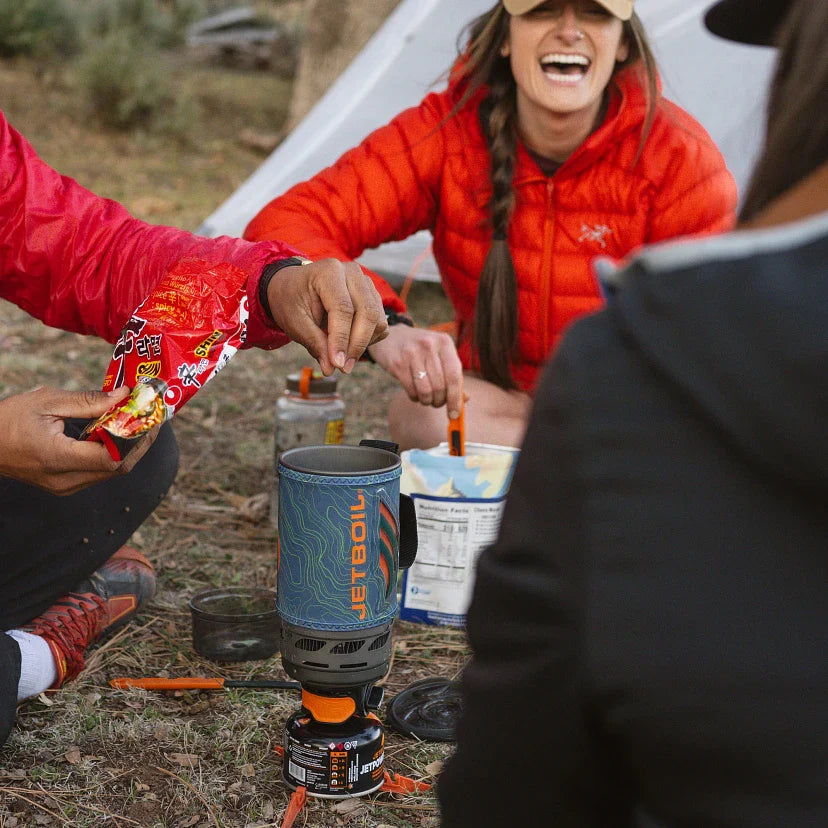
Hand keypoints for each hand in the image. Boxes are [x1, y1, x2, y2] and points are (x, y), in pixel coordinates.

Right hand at [0, 386, 159, 494]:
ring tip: (138, 422)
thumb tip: (124, 396)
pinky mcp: (65, 486)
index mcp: (58, 458)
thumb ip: (89, 401)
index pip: (113, 458)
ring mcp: (65, 487)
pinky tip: (117, 434)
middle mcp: (65, 480)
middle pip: (117, 467)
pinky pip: (98, 472)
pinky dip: (112, 454)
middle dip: (140, 443)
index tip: (151, 418)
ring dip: (128, 448)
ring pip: (110, 472)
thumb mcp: (47, 401)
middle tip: (152, 418)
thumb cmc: (7, 420)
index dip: (138, 439)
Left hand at [266, 259, 387, 375]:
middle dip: (357, 345)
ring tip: (341, 357)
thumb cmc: (291, 301)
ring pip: (378, 320)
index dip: (341, 339)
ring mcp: (366, 283)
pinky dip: (369, 339)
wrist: (293, 287)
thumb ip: (314, 343)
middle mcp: (352, 273)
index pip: (343, 308)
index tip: (337, 364)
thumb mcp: (295, 322)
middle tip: (343, 368)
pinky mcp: (373, 296)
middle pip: (368, 313)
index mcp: (329, 272)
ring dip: (363, 344)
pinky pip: (380, 324)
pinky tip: (348, 343)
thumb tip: (331, 369)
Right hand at [367, 324, 464, 418]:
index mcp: (444, 342)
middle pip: (440, 386)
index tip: (455, 414)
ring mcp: (412, 354)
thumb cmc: (421, 350)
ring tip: (426, 398)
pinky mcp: (398, 364)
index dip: (456, 398)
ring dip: (427, 401)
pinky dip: (415, 397)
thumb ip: (452, 374)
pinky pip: (411, 390)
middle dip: (440, 401)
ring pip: (426, 391)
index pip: (455, 376)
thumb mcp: (439, 354)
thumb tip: (464, 400)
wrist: (390, 336)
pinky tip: (415, 392)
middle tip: (438, 402)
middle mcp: (429, 346)